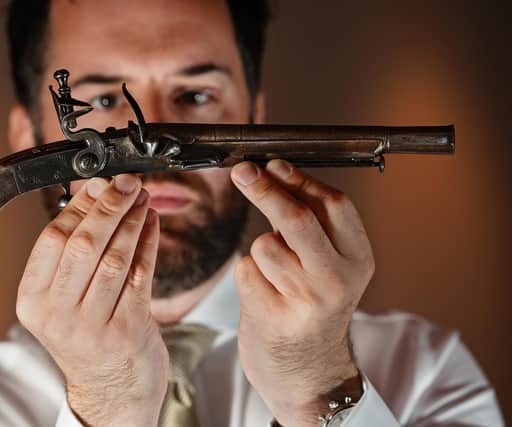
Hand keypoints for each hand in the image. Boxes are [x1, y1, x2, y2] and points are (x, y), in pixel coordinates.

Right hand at [16, 175, 167, 426]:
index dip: (79, 205)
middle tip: (126, 183)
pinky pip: (141, 273)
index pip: (53, 239)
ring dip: (132, 220)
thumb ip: (70, 255)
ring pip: (115, 257)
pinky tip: (152, 222)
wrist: (111, 390)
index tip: (98, 184)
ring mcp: (93, 325)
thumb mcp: (61, 302)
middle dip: (109, 206)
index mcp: (33, 302)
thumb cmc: (87, 338)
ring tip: (142, 198)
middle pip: (84, 244)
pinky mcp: (128, 329)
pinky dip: (148, 242)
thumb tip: (91, 195)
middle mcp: (58, 315)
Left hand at [230, 160, 373, 426]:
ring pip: (265, 245)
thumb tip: (274, 171)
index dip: (299, 179)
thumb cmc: (313, 308)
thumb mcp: (330, 266)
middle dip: (265, 190)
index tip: (272, 165)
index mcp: (359, 260)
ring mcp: (306, 301)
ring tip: (274, 273)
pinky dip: (248, 273)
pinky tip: (264, 294)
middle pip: (296, 219)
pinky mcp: (274, 317)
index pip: (334, 205)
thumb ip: (312, 224)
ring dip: (259, 248)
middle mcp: (337, 280)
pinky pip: (246, 271)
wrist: (308, 372)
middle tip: (242, 171)